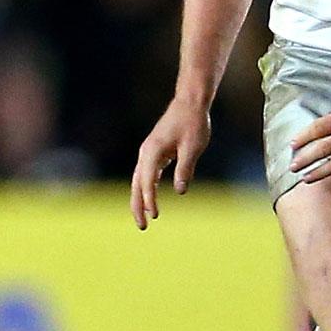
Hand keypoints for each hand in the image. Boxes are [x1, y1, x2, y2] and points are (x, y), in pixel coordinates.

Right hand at [131, 95, 211, 228]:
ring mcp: (148, 152)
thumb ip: (185, 169)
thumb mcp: (193, 147)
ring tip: (144, 217)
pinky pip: (147, 174)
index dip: (149, 200)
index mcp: (153, 151)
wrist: (190, 104)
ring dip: (140, 199)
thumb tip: (180, 191)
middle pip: (137, 184)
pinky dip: (147, 188)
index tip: (154, 216)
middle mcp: (146, 152)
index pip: (147, 181)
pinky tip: (151, 200)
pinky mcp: (155, 152)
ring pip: (139, 180)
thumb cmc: (193, 124)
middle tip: (142, 226)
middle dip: (138, 205)